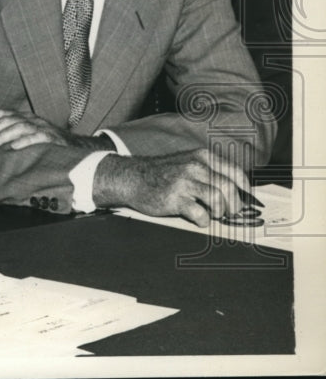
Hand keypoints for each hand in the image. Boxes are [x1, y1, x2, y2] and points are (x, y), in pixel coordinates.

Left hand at [0, 109, 102, 151]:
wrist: (76, 148)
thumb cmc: (46, 144)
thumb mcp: (27, 136)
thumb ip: (10, 136)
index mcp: (24, 116)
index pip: (1, 114)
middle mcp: (32, 119)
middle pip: (6, 121)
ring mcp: (43, 127)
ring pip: (18, 128)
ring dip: (0, 137)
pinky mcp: (53, 139)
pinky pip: (38, 137)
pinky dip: (25, 141)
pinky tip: (13, 148)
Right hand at [93, 149, 251, 226]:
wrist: (131, 178)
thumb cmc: (162, 174)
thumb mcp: (187, 163)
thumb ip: (209, 172)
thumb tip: (236, 191)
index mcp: (201, 157)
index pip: (235, 172)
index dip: (245, 190)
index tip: (247, 201)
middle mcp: (194, 167)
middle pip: (229, 188)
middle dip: (234, 206)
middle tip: (229, 213)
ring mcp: (184, 182)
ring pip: (218, 199)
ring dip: (219, 212)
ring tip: (212, 214)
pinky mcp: (174, 198)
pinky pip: (200, 214)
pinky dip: (204, 221)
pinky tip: (198, 219)